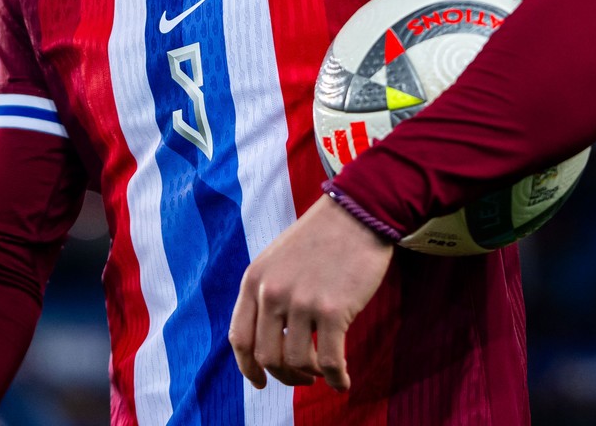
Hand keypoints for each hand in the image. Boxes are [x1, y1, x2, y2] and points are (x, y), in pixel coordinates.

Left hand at [227, 194, 393, 390]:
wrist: (356, 214)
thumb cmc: (321, 238)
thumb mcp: (276, 260)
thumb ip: (266, 292)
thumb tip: (269, 337)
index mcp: (254, 280)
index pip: (239, 337)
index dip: (248, 367)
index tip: (260, 381)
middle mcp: (271, 292)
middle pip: (266, 356)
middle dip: (284, 375)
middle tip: (301, 377)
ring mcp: (301, 302)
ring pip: (296, 362)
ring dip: (310, 375)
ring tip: (323, 372)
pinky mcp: (333, 310)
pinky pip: (328, 360)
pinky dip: (335, 378)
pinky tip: (343, 381)